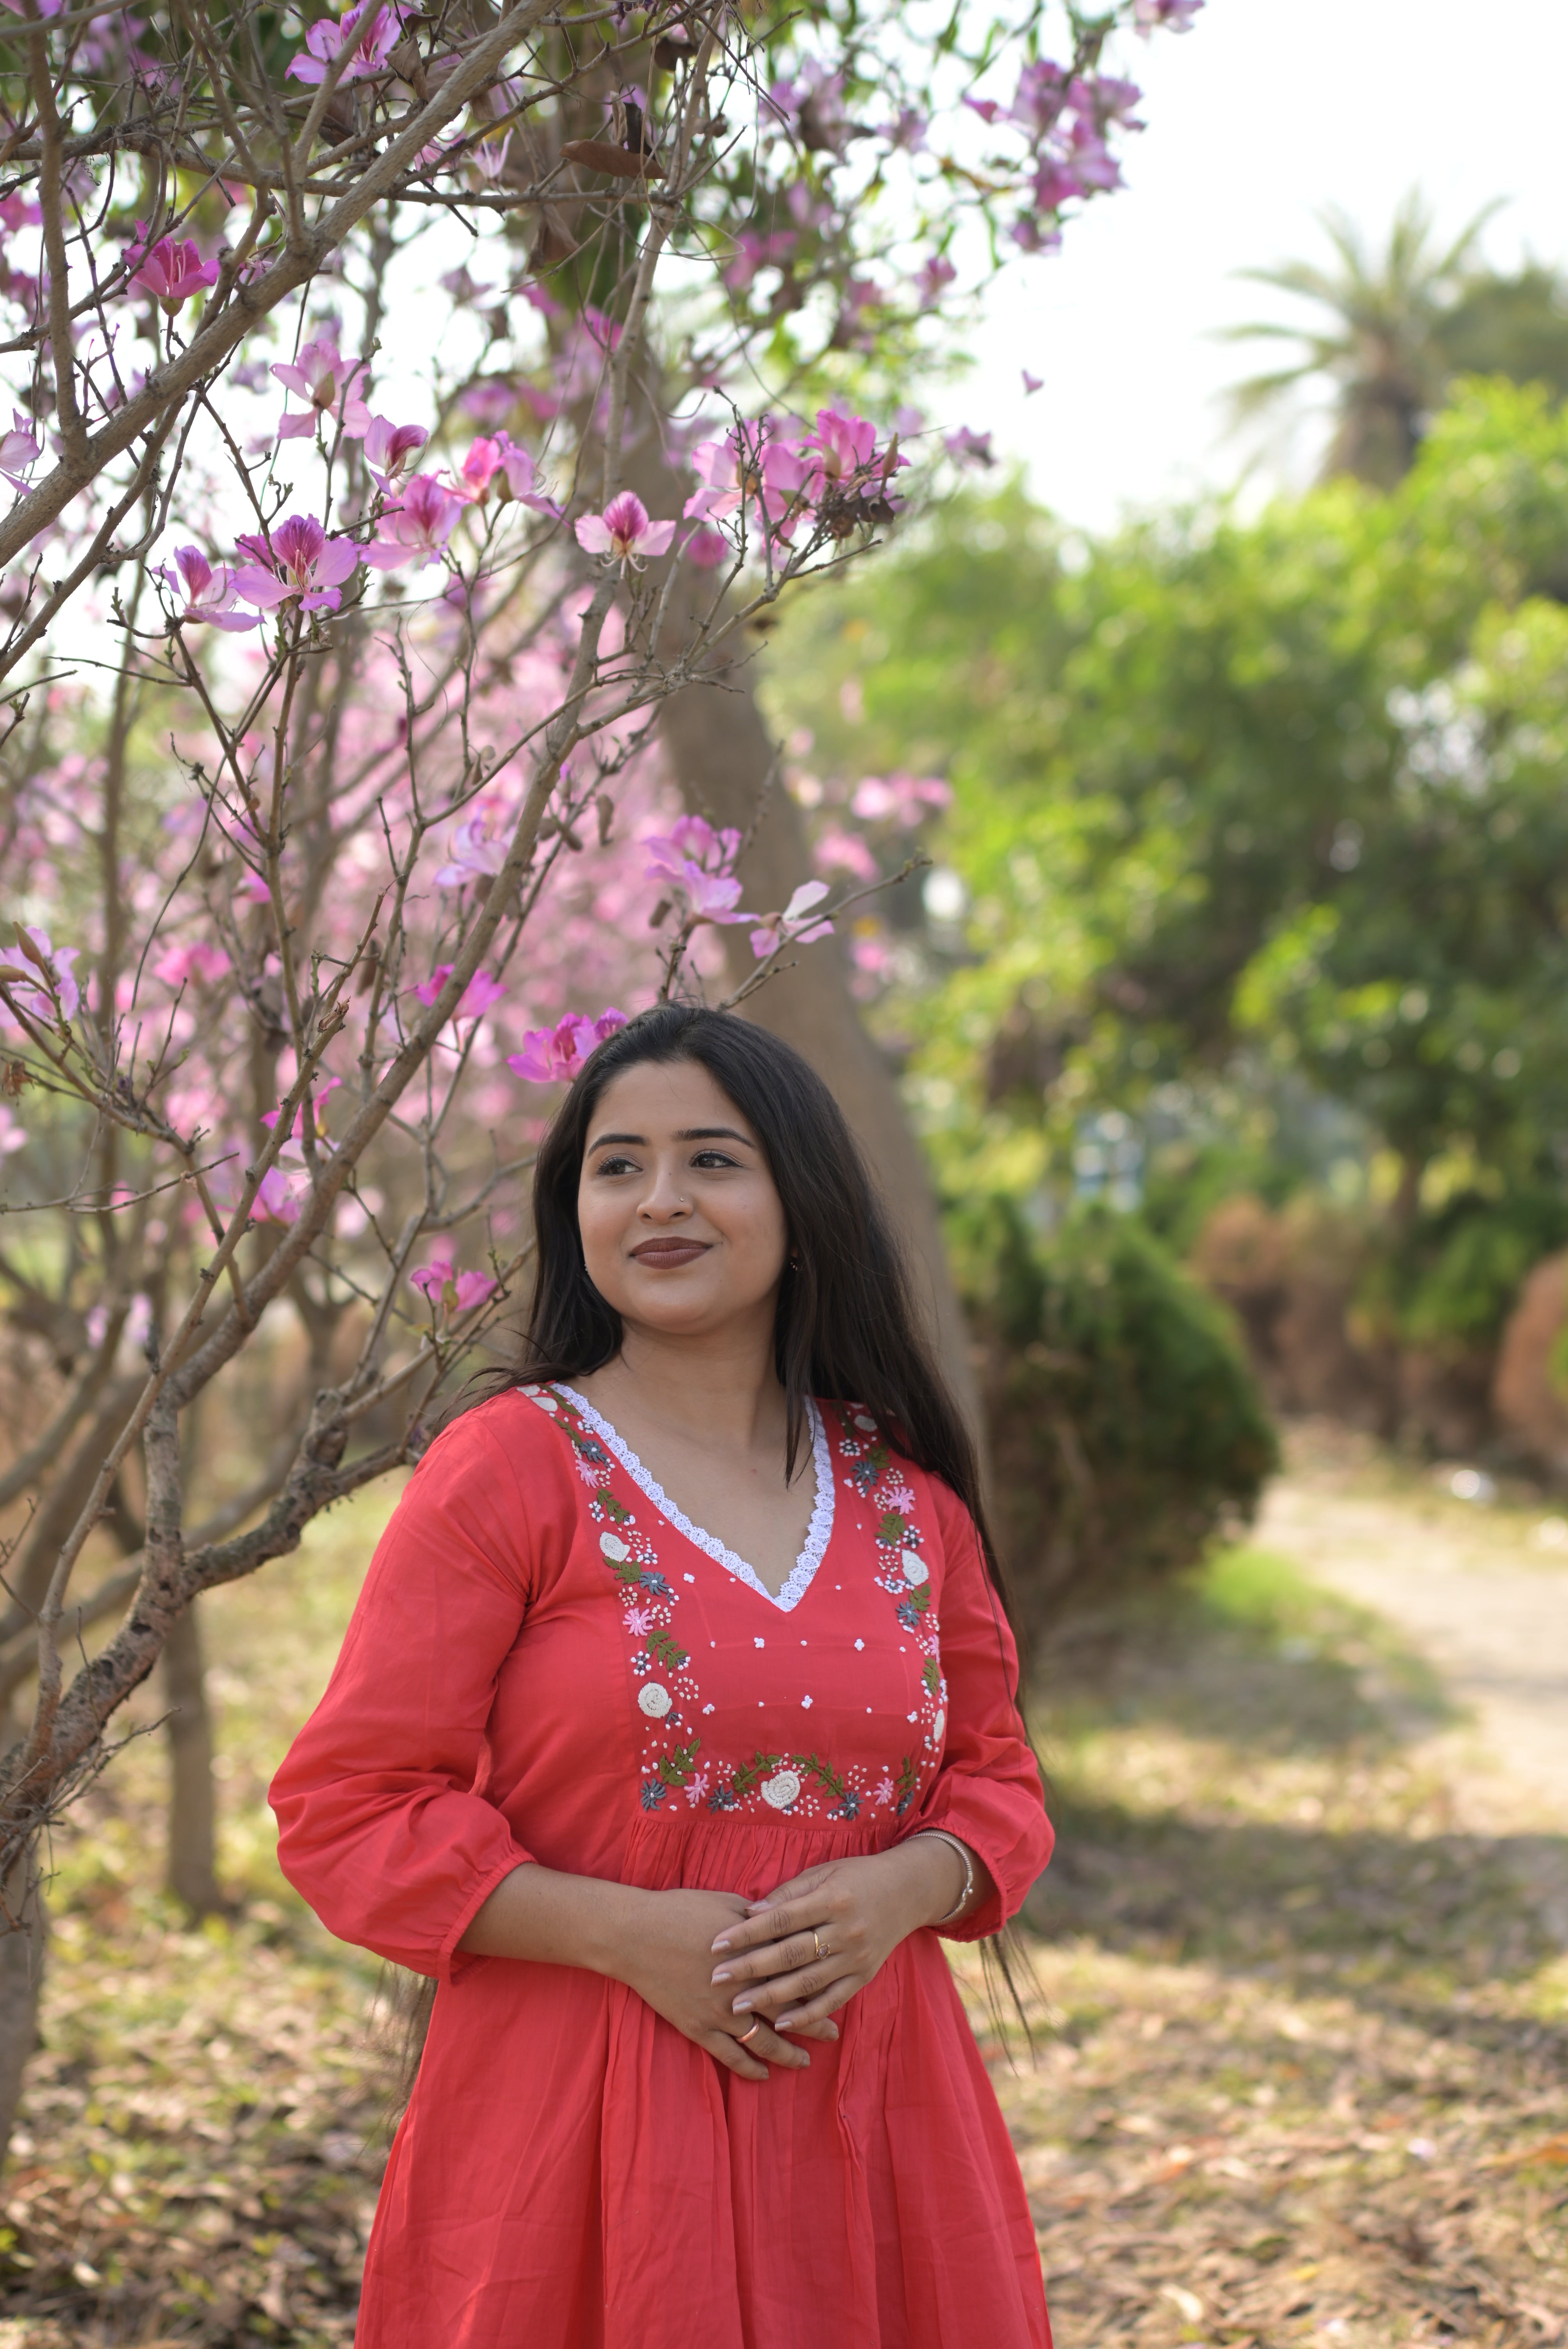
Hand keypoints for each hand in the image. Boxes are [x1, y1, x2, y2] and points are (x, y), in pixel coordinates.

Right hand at [614, 1888, 840, 2082]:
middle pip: (787, 2011)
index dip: (819, 1987)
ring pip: (762, 2041)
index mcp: (753, 1955)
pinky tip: (763, 2074)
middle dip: (814, 2024)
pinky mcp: (698, 2028)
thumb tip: (783, 1923)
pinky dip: (748, 2067)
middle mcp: (742, 1987)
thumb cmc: (681, 1911)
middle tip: (833, 2034)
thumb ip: (759, 1921)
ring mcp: (720, 2012)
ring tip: (804, 2061)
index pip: (796, 1975)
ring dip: (786, 2053)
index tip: (838, 1993)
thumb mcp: (728, 1904)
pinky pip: (729, 2055)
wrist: (636, 1934)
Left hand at [708, 1841, 965, 2033]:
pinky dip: (807, 2015)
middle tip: (717, 1979)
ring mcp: (856, 1957)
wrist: (907, 1890)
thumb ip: (788, 1893)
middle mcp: (845, 1930)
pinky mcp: (864, 1976)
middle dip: (750, 1968)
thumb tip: (750, 1912)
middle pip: (790, 1954)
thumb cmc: (856, 1876)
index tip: (716, 1944)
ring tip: (738, 2006)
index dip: (747, 1933)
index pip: (781, 1920)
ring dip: (770, 1996)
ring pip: (807, 1982)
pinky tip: (781, 2023)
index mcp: (832, 1899)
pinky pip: (832, 2001)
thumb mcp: (823, 1873)